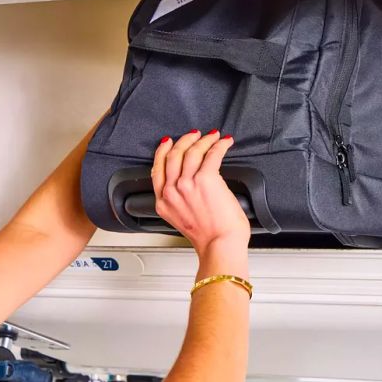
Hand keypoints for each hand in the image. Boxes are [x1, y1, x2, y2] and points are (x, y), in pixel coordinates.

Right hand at [152, 130, 250, 260]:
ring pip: (192, 152)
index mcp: (163, 203)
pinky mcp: (206, 179)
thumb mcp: (182, 220)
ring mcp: (187, 184)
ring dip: (203, 140)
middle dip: (184, 141)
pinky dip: (219, 145)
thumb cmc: (209, 238)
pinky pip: (212, 154)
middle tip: (194, 135)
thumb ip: (180, 202)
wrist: (220, 245)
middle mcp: (172, 191)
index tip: (167, 143)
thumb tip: (189, 186)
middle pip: (173, 156)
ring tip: (212, 136)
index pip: (157, 170)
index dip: (162, 152)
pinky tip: (224, 142)